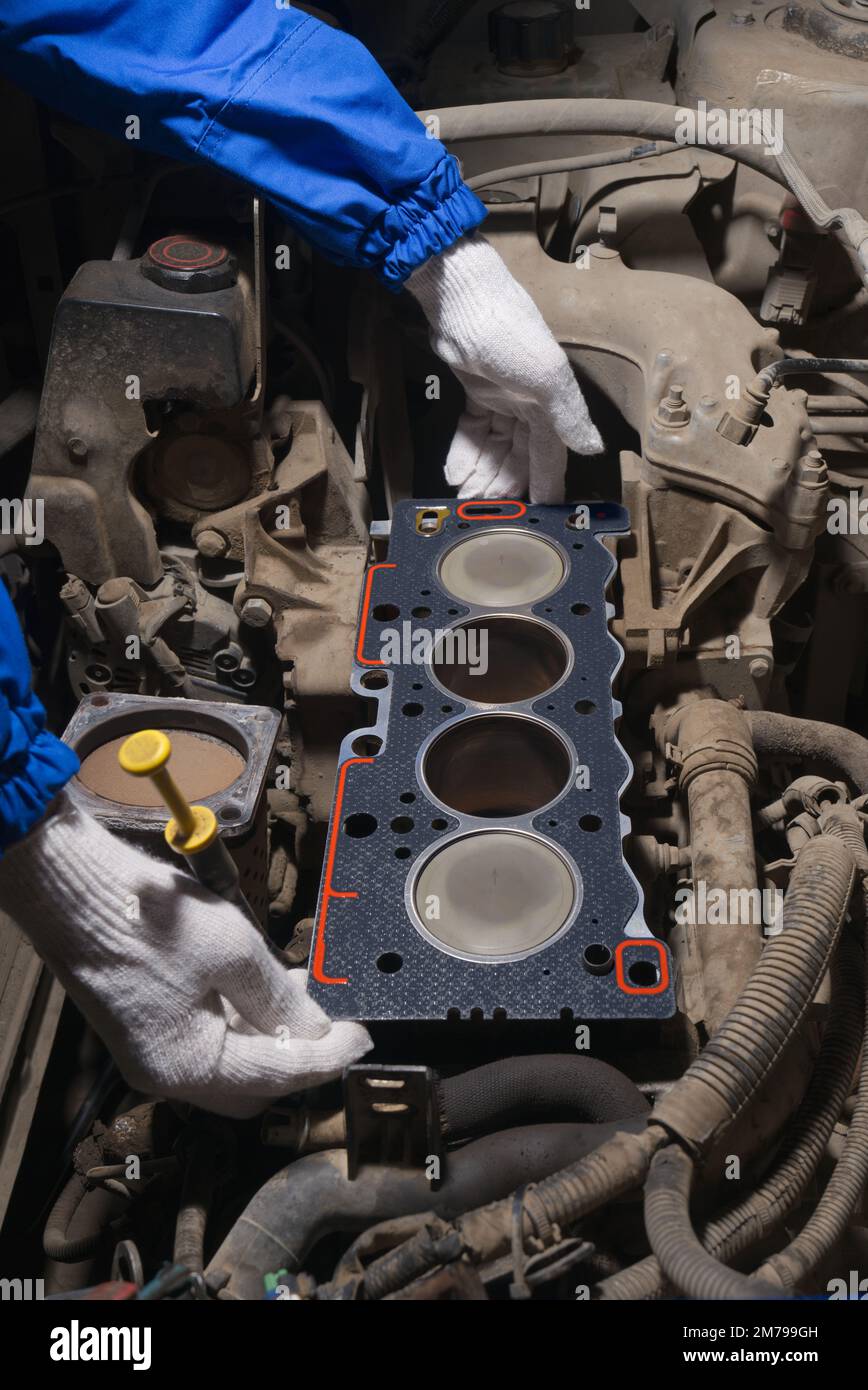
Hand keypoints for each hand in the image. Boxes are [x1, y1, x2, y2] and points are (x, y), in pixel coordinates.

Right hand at [0, 795, 370, 1117]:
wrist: (73, 892)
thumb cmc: (152, 919)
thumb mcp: (232, 951)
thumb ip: (279, 999)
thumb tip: (315, 1030)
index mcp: (189, 1067)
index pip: (279, 1076)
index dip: (329, 1057)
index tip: (365, 1037)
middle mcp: (167, 1076)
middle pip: (254, 1088)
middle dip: (297, 1056)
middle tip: (330, 1017)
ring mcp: (150, 1056)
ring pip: (230, 1066)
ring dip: (268, 1035)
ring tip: (296, 985)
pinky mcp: (144, 1031)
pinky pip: (205, 1042)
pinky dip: (238, 1021)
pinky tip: (256, 983)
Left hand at [407, 233, 602, 502]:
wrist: (462, 297)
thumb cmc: (508, 331)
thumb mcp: (544, 375)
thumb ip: (567, 414)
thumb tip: (593, 449)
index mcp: (552, 401)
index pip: (550, 453)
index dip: (544, 483)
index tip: (540, 513)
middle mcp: (530, 402)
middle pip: (518, 454)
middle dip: (503, 483)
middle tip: (485, 510)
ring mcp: (502, 397)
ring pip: (494, 446)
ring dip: (481, 472)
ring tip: (466, 496)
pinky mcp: (475, 391)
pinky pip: (473, 430)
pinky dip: (465, 451)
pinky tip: (453, 472)